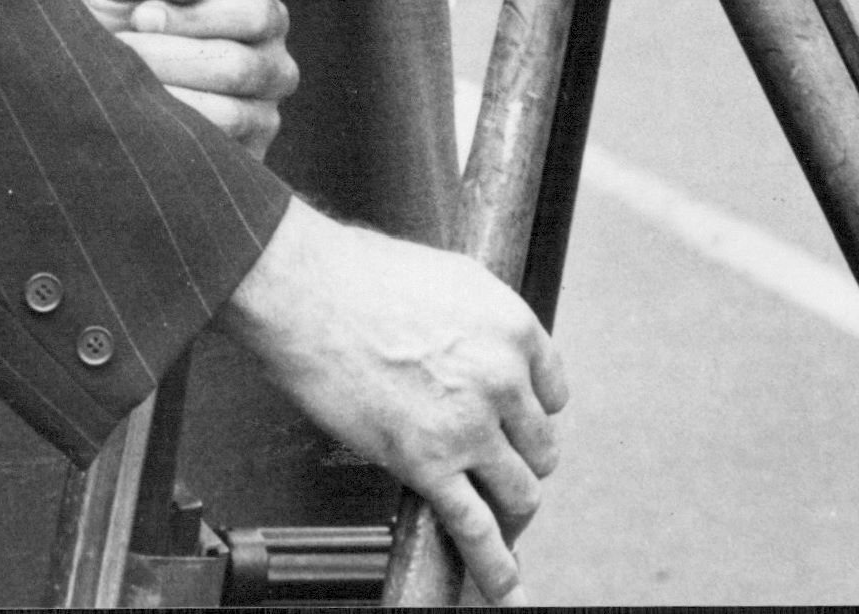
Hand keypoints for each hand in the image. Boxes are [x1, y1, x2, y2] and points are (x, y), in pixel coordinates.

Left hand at [80, 0, 296, 156]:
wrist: (97, 76)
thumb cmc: (123, 18)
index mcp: (259, 12)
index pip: (252, 12)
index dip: (193, 16)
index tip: (143, 16)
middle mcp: (273, 64)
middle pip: (237, 66)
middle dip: (169, 57)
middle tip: (127, 50)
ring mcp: (263, 116)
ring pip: (227, 114)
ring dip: (166, 96)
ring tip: (129, 82)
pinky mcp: (246, 159)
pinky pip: (217, 152)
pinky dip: (174, 134)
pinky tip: (146, 115)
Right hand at [219, 198, 567, 603]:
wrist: (305, 292)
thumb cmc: (356, 275)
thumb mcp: (444, 278)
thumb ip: (475, 322)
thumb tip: (474, 349)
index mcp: (510, 324)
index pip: (553, 390)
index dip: (529, 410)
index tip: (515, 421)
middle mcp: (502, 375)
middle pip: (540, 445)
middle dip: (517, 457)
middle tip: (492, 462)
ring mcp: (468, 425)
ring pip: (520, 490)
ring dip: (508, 507)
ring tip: (494, 516)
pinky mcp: (429, 464)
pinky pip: (477, 529)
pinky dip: (496, 567)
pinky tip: (507, 588)